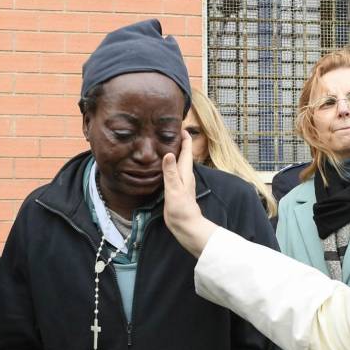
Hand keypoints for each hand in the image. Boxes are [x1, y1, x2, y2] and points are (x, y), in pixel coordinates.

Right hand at [162, 130, 217, 257]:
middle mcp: (185, 174)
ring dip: (174, 152)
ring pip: (178, 162)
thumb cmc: (182, 209)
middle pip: (183, 153)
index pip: (186, 149)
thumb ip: (171, 172)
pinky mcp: (176, 188)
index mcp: (185, 172)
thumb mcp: (174, 189)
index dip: (183, 136)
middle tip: (168, 129)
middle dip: (178, 140)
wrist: (186, 226)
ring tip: (164, 142)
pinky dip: (169, 164)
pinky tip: (163, 164)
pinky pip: (173, 171)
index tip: (177, 123)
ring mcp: (181, 182)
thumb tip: (169, 153)